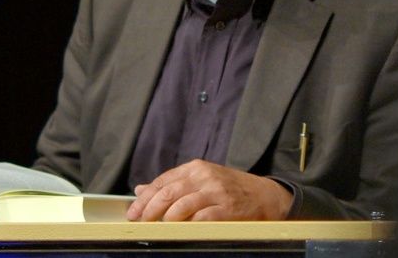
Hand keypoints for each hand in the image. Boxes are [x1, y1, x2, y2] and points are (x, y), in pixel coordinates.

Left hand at [126, 159, 292, 221]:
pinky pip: (201, 219)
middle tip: (140, 222)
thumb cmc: (229, 188)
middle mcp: (204, 176)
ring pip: (181, 206)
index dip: (145, 198)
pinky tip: (179, 231)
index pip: (163, 181)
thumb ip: (173, 184)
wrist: (264, 195)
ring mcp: (216, 192)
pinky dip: (187, 226)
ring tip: (157, 228)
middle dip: (150, 209)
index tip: (133, 212)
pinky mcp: (227, 209)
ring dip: (165, 219)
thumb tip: (141, 189)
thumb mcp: (201, 180)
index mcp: (196, 168)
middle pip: (169, 193)